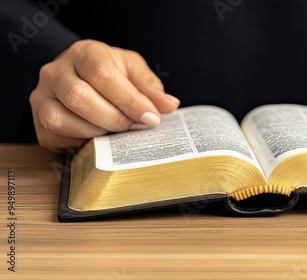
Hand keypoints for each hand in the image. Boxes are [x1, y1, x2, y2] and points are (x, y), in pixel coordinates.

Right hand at [29, 39, 179, 152]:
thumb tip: (168, 105)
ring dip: (96, 132)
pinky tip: (98, 138)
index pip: (103, 76)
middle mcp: (55, 72)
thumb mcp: (133, 70)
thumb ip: (150, 87)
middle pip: (79, 97)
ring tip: (117, 132)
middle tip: (135, 126)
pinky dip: (80, 142)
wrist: (80, 75)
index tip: (151, 118)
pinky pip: (54, 137)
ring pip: (60, 120)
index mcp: (84, 53)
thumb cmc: (109, 72)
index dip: (129, 101)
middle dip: (114, 118)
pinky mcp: (38, 121)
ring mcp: (42, 97)